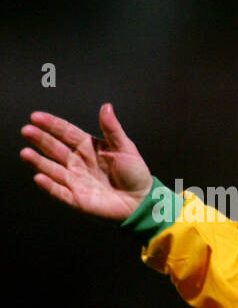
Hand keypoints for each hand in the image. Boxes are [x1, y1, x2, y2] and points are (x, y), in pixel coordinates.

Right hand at [21, 104, 152, 220]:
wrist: (143, 201)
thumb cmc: (135, 174)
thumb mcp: (126, 148)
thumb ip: (113, 129)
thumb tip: (106, 106)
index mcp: (88, 147)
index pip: (66, 132)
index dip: (52, 124)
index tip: (36, 117)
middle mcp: (78, 162)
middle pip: (54, 148)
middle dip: (40, 140)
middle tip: (27, 130)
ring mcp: (76, 180)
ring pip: (52, 169)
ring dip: (38, 162)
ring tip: (26, 153)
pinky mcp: (77, 199)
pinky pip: (60, 192)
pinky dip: (49, 186)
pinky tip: (40, 177)